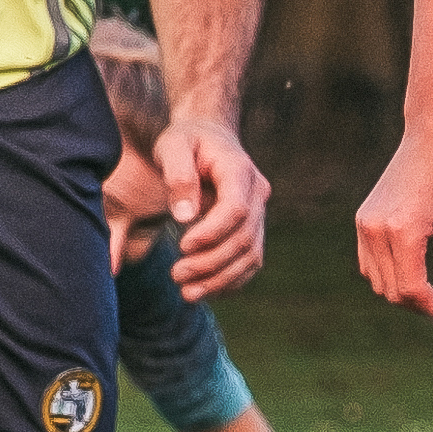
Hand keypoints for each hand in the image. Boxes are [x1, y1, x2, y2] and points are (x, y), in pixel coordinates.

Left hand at [151, 107, 270, 301]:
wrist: (208, 138)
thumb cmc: (186, 141)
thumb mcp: (173, 147)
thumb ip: (178, 177)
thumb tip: (185, 217)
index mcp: (239, 170)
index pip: (235, 209)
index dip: (212, 233)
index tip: (182, 246)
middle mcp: (257, 193)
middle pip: (244, 238)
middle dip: (211, 262)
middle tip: (176, 275)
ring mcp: (259, 213)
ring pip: (250, 255)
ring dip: (220, 279)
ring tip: (187, 293)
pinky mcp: (253, 229)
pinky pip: (249, 261)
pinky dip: (230, 281)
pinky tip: (204, 291)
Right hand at [356, 125, 432, 325]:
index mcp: (403, 230)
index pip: (412, 289)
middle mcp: (376, 229)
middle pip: (394, 291)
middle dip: (422, 305)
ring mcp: (365, 225)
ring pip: (379, 282)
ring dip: (406, 294)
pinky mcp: (363, 221)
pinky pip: (370, 265)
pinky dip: (391, 277)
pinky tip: (418, 275)